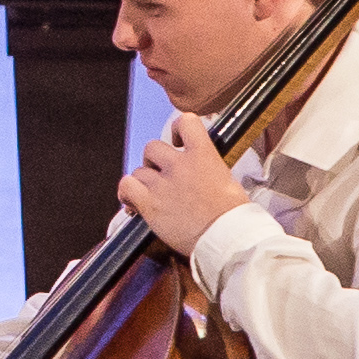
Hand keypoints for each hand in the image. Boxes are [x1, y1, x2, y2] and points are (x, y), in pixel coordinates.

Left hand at [121, 112, 246, 254]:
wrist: (225, 237)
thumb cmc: (232, 215)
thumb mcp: (228, 180)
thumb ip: (208, 168)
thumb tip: (202, 169)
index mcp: (203, 155)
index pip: (186, 121)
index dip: (178, 129)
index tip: (178, 141)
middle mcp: (180, 165)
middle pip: (153, 147)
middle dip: (155, 161)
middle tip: (162, 176)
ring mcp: (162, 184)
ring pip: (139, 170)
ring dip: (143, 181)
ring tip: (151, 196)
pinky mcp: (149, 203)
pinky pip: (126, 186)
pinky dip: (126, 193)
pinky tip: (133, 202)